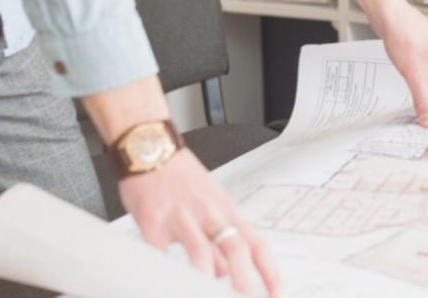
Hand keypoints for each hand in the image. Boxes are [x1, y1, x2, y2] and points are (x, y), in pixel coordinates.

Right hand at [118, 150, 281, 296]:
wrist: (149, 144)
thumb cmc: (179, 175)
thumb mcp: (209, 202)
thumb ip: (219, 237)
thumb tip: (226, 272)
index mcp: (226, 210)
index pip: (257, 244)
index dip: (271, 271)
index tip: (278, 294)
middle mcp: (209, 212)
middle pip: (235, 247)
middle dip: (244, 281)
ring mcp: (181, 216)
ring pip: (200, 251)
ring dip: (204, 277)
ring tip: (201, 293)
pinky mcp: (152, 219)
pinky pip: (159, 251)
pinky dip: (163, 270)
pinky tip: (163, 283)